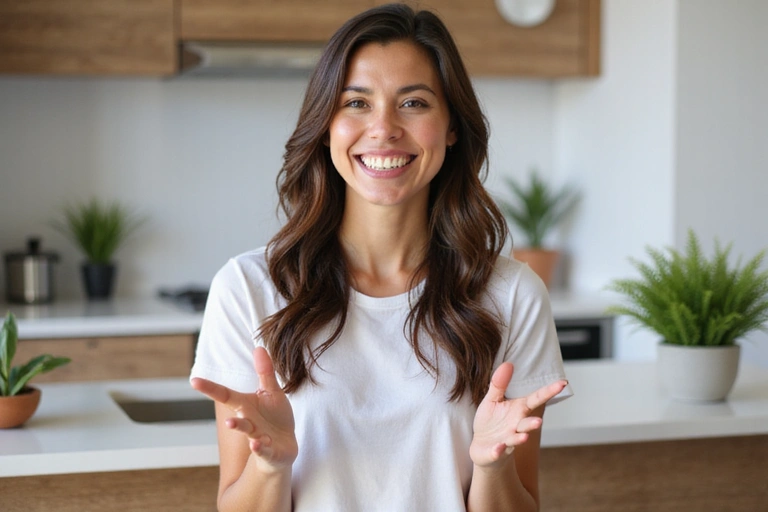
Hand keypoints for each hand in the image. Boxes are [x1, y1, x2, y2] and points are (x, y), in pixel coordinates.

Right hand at [190, 347, 297, 470]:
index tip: (193, 380)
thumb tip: (258, 347)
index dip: (210, 388)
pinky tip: (256, 444)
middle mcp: (248, 422)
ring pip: (247, 432)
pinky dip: (260, 448)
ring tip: (231, 423)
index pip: (225, 395)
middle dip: (225, 409)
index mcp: (246, 406)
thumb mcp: (272, 392)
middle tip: (215, 405)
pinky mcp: (269, 451)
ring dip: (239, 427)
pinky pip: (263, 450)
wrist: (285, 447)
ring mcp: (257, 437)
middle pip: (235, 416)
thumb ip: (265, 372)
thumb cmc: (275, 418)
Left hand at [469, 362, 565, 467]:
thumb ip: (500, 383)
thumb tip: (508, 363)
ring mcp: (507, 440)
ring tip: (524, 436)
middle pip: (528, 423)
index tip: (563, 383)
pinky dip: (498, 451)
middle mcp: (516, 426)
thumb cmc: (490, 421)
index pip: (535, 399)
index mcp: (518, 410)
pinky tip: (498, 448)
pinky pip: (497, 452)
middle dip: (533, 423)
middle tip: (539, 421)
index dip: (549, 392)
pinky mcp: (495, 452)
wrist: (482, 447)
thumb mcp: (493, 399)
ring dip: (519, 438)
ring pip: (516, 439)